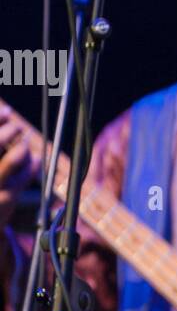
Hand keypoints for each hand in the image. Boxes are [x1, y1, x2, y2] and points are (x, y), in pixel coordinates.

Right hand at [0, 107, 40, 231]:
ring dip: (22, 149)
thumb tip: (7, 112)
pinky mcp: (7, 198)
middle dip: (7, 133)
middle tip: (18, 127)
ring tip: (24, 148)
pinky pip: (25, 175)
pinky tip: (35, 160)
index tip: (8, 112)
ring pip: (14, 160)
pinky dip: (33, 164)